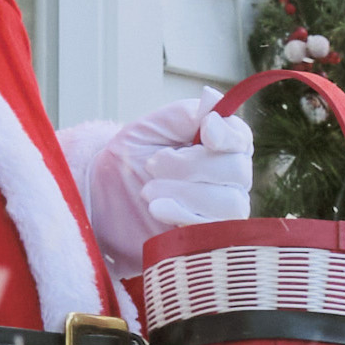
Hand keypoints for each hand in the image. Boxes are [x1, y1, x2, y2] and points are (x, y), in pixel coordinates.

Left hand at [82, 91, 257, 274]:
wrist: (103, 195)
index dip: (227, 136)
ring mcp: (222, 210)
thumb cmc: (131, 156)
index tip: (204, 132)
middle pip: (237, 171)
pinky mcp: (207, 237)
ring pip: (229, 203)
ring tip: (148, 191)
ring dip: (186, 193)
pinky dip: (183, 215)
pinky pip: (213, 230)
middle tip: (152, 165)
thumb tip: (215, 108)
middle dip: (192, 166)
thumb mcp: (153, 126)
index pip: (242, 139)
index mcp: (221, 144)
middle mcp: (230, 177)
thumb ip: (185, 115)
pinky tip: (157, 208)